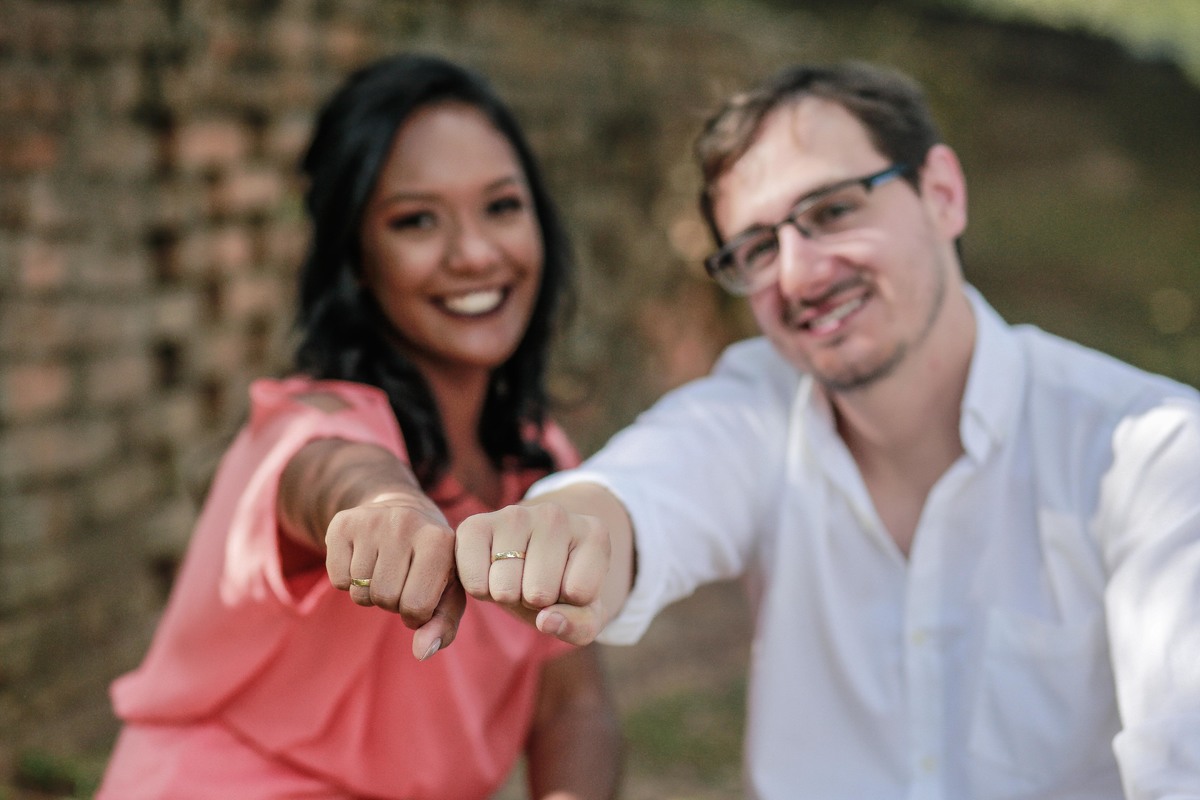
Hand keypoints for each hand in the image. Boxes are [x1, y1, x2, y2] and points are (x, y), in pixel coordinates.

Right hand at [325, 495, 464, 659]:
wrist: (404, 511)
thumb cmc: (431, 561)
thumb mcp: (448, 590)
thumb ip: (443, 624)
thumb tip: (421, 652)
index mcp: (439, 539)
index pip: (417, 605)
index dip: (415, 615)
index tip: (419, 599)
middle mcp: (406, 523)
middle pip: (385, 597)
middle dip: (391, 602)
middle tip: (398, 582)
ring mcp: (373, 520)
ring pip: (359, 591)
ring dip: (369, 593)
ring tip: (382, 573)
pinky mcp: (343, 523)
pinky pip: (338, 580)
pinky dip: (348, 582)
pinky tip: (363, 562)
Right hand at [456, 501, 611, 645]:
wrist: (532, 557)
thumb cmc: (562, 587)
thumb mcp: (584, 615)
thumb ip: (578, 626)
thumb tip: (545, 621)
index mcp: (593, 533)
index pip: (579, 593)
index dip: (570, 603)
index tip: (567, 586)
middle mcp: (555, 515)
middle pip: (539, 592)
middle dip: (535, 601)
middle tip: (536, 582)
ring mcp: (514, 514)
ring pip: (506, 589)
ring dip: (508, 596)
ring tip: (516, 576)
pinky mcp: (475, 524)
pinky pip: (473, 581)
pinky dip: (480, 591)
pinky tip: (491, 571)